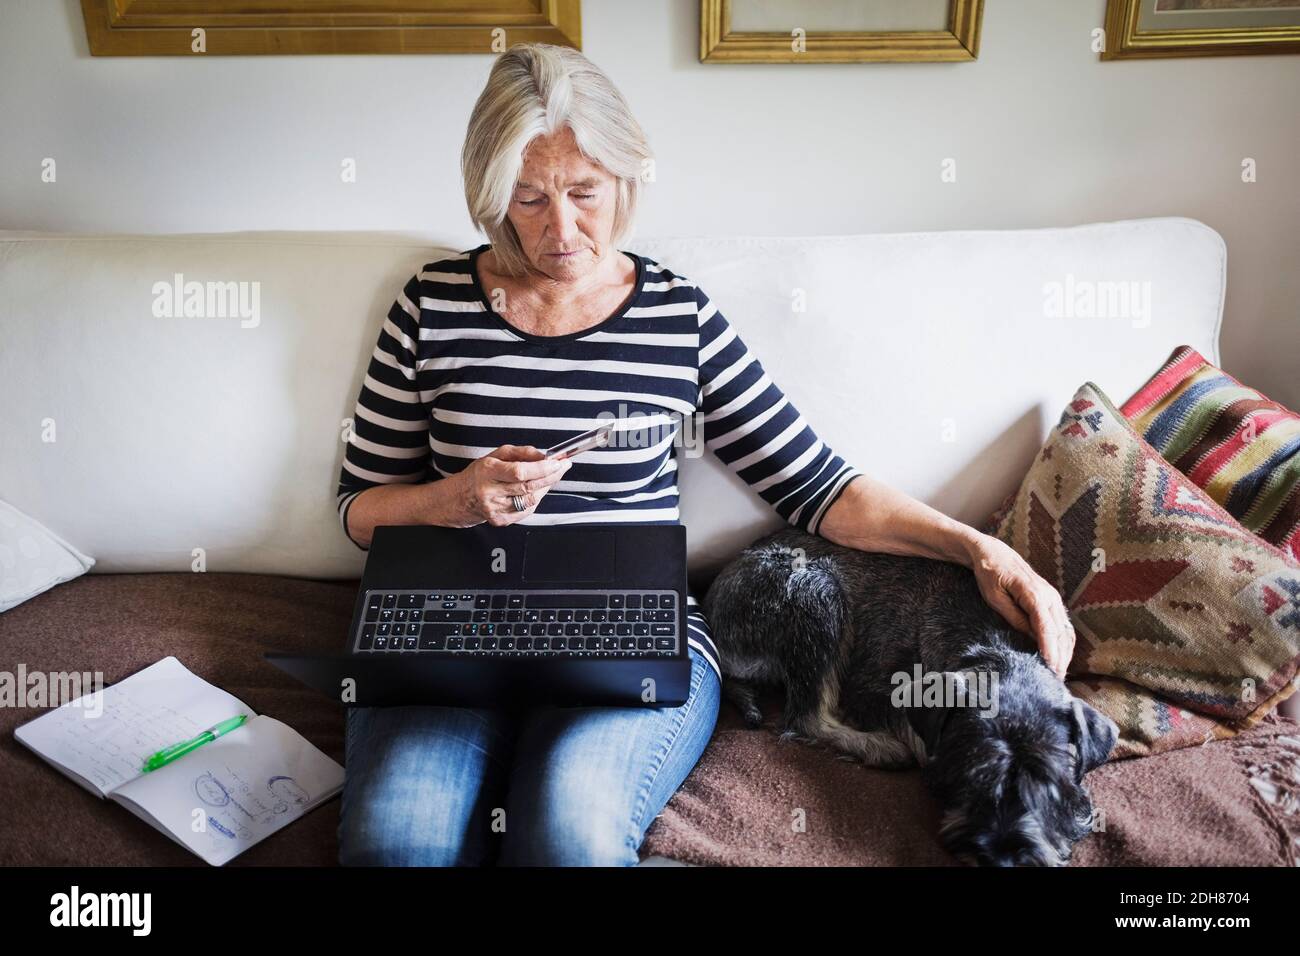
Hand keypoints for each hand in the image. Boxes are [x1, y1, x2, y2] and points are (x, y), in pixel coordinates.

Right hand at [446, 445, 569, 526]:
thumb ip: (522, 452)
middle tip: (562, 467)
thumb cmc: (480, 474)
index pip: (520, 472)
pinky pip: (526, 511)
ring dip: (545, 488)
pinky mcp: (499, 520)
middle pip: (528, 487)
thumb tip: (543, 456)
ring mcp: (494, 508)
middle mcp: (489, 491)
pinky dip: (535, 500)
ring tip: (547, 478)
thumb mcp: (497, 455)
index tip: (557, 462)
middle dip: (551, 476)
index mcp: (487, 471)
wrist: (461, 497)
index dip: (542, 468)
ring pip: (531, 500)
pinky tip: (533, 491)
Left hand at [965, 533, 1074, 678]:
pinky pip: (1064, 626)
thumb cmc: (989, 574)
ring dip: (1066, 654)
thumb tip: (1029, 637)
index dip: (1049, 650)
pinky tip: (1061, 658)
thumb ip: (1012, 616)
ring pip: (1066, 631)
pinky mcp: (1053, 602)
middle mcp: (1049, 596)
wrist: (994, 553)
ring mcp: (1054, 598)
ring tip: (1058, 674)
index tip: (1049, 668)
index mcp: (1034, 594)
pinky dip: (1065, 644)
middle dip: (1060, 658)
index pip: (1046, 628)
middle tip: (1054, 680)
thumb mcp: (994, 596)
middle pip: (1060, 632)